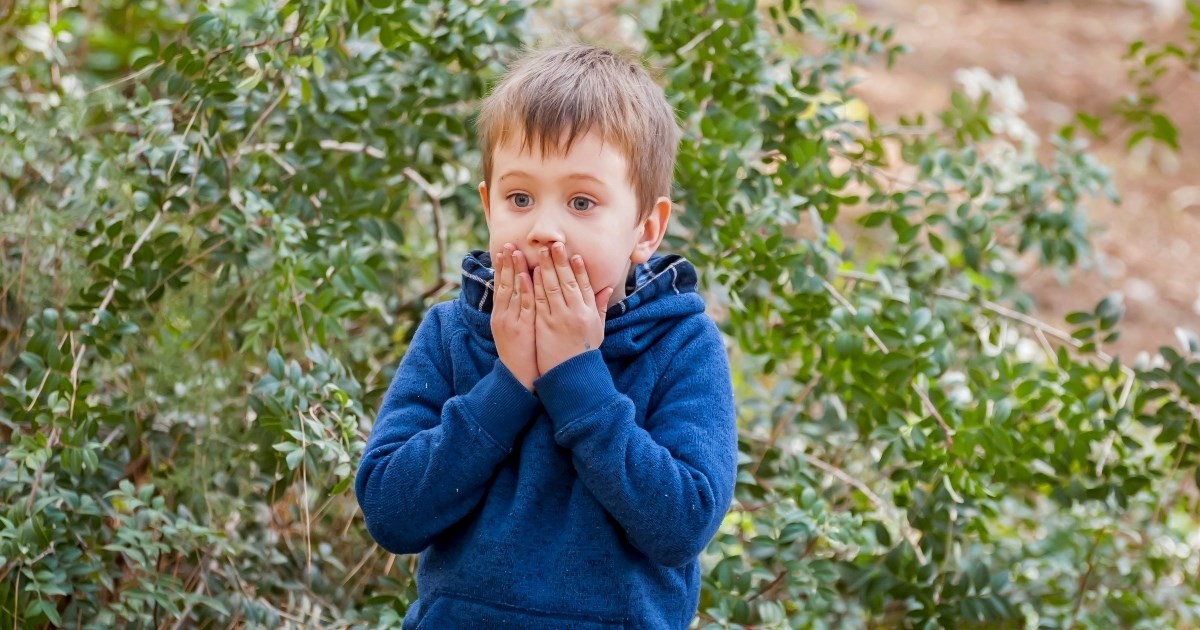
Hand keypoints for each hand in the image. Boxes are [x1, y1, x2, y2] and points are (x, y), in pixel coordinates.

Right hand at [491, 244, 537, 390]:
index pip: (500, 286)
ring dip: (512, 270)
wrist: (518, 377)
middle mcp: (502, 315)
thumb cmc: (519, 353)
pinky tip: (524, 276)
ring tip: (513, 252)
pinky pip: (524, 306)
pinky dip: (523, 290)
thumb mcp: (512, 331)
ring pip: (511, 291)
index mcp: (500, 315)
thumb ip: (515, 312)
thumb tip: (521, 294)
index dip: (501, 268)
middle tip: (507, 243)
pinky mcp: (521, 328)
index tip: (503, 250)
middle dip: (505, 263)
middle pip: (503, 284)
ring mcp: (510, 321)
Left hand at [531, 243, 613, 373]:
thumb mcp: (597, 330)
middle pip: (568, 281)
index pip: (585, 285)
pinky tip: (532, 272)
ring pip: (552, 287)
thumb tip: (606, 289)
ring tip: (541, 251)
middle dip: (560, 261)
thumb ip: (600, 307)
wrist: (570, 375)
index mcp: (590, 312)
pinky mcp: (544, 324)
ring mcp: (559, 318)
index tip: (574, 254)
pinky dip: (535, 285)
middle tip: (554, 244)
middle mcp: (576, 312)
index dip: (579, 269)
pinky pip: (539, 300)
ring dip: (546, 267)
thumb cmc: (584, 353)